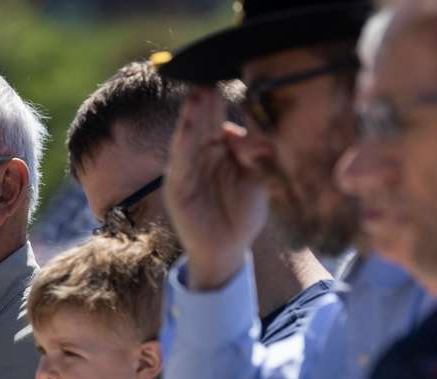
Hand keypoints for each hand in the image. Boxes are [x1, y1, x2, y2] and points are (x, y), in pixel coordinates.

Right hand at [164, 85, 267, 286]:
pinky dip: (182, 145)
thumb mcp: (258, 177)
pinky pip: (179, 163)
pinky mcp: (177, 188)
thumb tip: (253, 132)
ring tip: (197, 92)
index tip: (230, 72)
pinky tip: (187, 129)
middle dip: (206, 98)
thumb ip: (257, 153)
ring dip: (192, 115)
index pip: (219, 116)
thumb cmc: (243, 211)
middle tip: (211, 71)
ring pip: (188, 136)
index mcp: (220, 147)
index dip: (222, 97)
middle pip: (203, 120)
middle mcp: (201, 153)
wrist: (229, 248)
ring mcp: (187, 170)